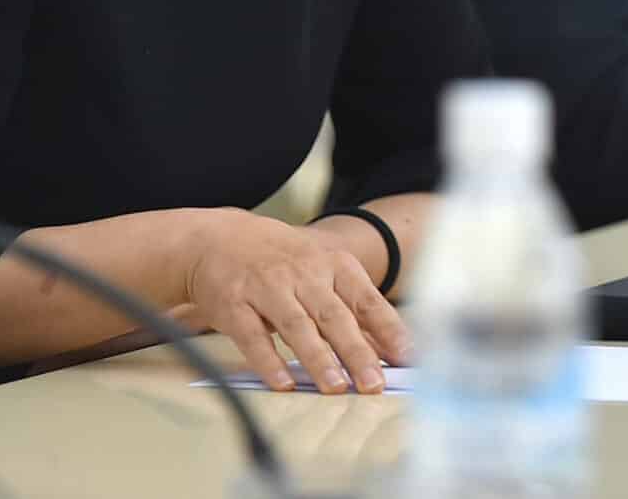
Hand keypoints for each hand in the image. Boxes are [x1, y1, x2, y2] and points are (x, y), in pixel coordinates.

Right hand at [175, 211, 409, 394]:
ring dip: (318, 358)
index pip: (367, 300)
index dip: (388, 330)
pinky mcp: (234, 304)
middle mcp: (304, 274)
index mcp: (334, 264)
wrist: (220, 239)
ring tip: (335, 388)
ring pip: (297, 326)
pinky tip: (283, 383)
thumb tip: (387, 351)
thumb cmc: (284, 262)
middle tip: (374, 384)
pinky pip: (253, 336)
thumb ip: (352, 311)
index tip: (407, 357)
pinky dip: (269, 361)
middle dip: (357, 352)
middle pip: (335, 317)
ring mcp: (267, 288)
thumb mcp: (323, 272)